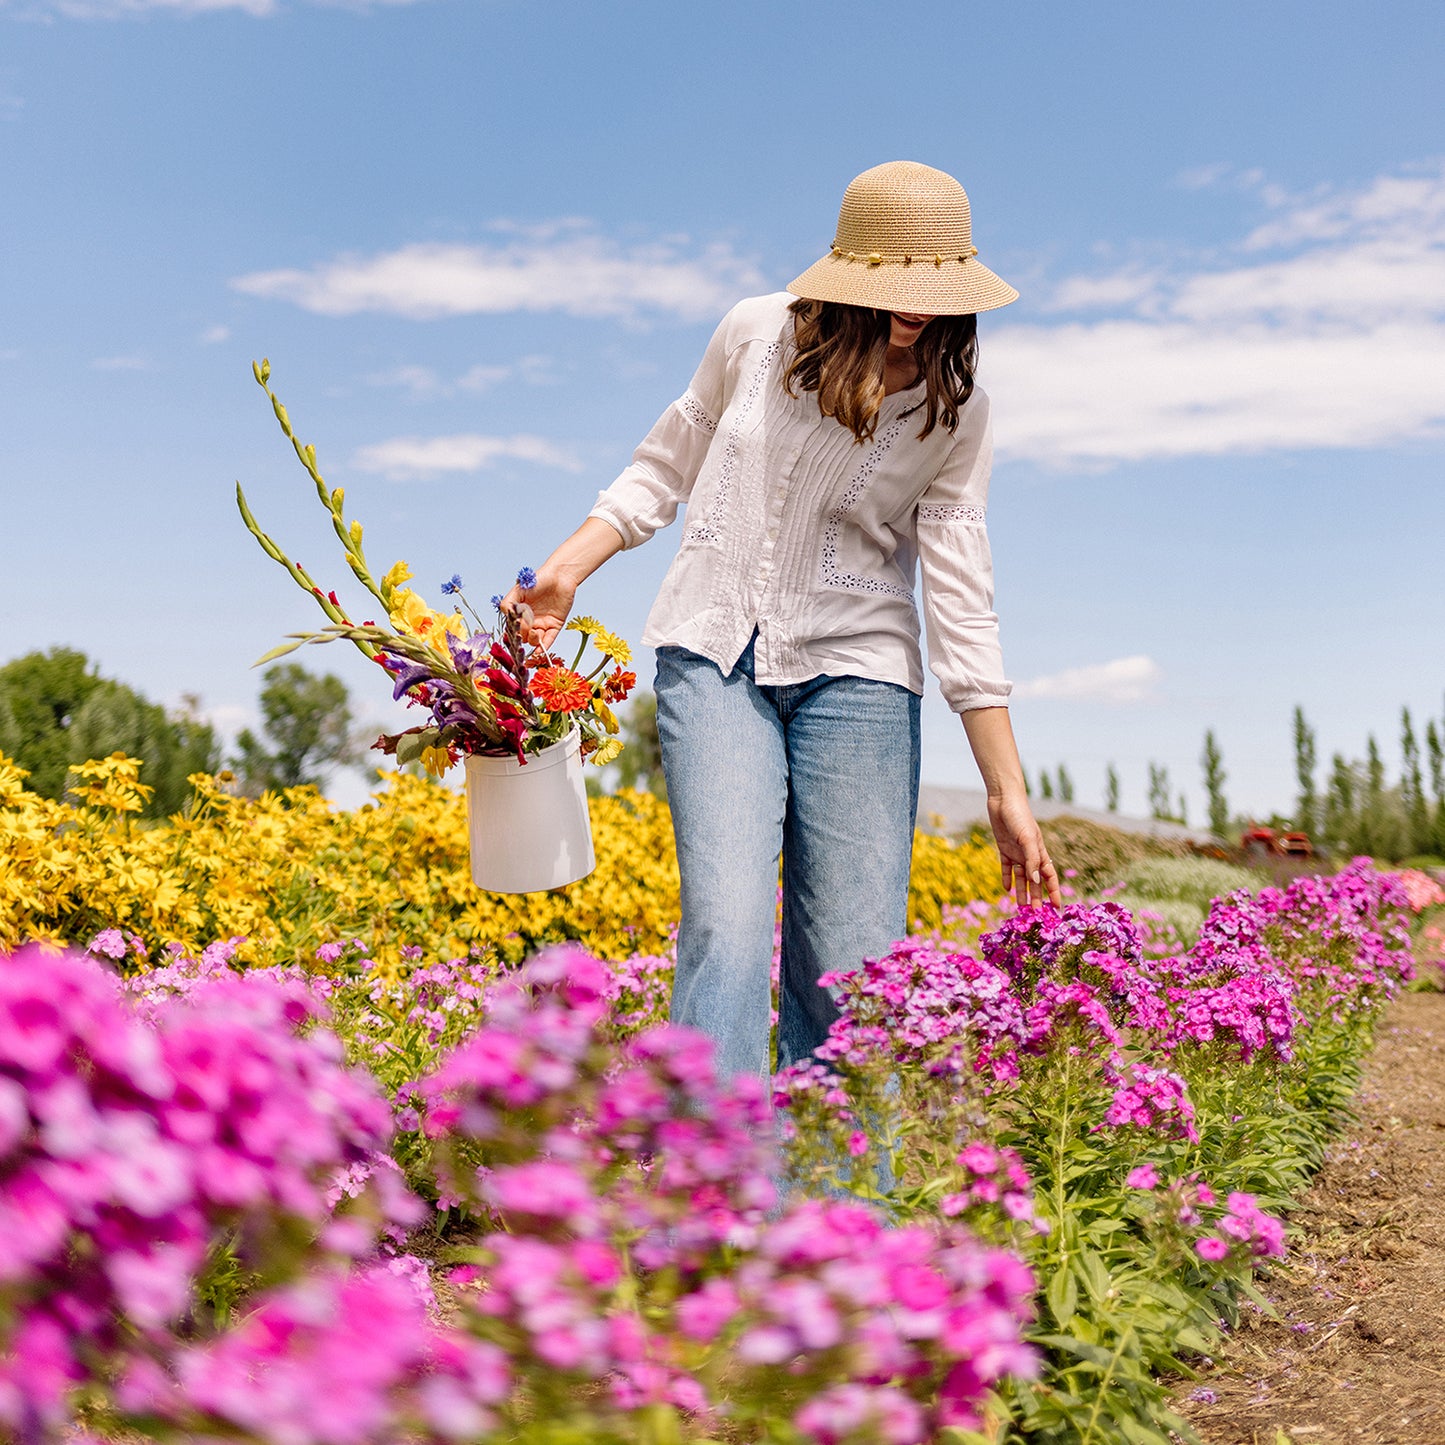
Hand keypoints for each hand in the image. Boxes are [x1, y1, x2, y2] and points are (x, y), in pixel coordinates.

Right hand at [502, 563, 576, 650]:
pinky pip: (549, 639)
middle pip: (524, 637)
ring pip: (535, 641)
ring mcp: (543, 623)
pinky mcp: (555, 625)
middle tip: (526, 628)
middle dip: (523, 636)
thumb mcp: (518, 589)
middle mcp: (530, 620)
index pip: (513, 629)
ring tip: (535, 632)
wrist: (559, 575)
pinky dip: (545, 646)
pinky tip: (540, 649)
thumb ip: (508, 603)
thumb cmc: (538, 579)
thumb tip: (505, 617)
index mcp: (520, 613)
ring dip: (533, 641)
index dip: (513, 632)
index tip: (514, 630)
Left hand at [986, 790, 1061, 908]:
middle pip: (1035, 881)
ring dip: (1022, 891)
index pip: (1049, 877)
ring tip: (1021, 907)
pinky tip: (1006, 889)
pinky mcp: (1004, 849)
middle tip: (1035, 915)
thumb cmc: (1019, 817)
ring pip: (1021, 877)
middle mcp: (1030, 855)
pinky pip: (1006, 867)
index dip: (1053, 892)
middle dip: (1036, 897)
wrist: (1003, 801)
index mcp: (1040, 852)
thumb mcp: (1027, 839)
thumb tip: (1035, 880)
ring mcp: (1017, 852)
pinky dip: (1006, 878)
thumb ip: (1032, 859)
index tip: (1056, 908)